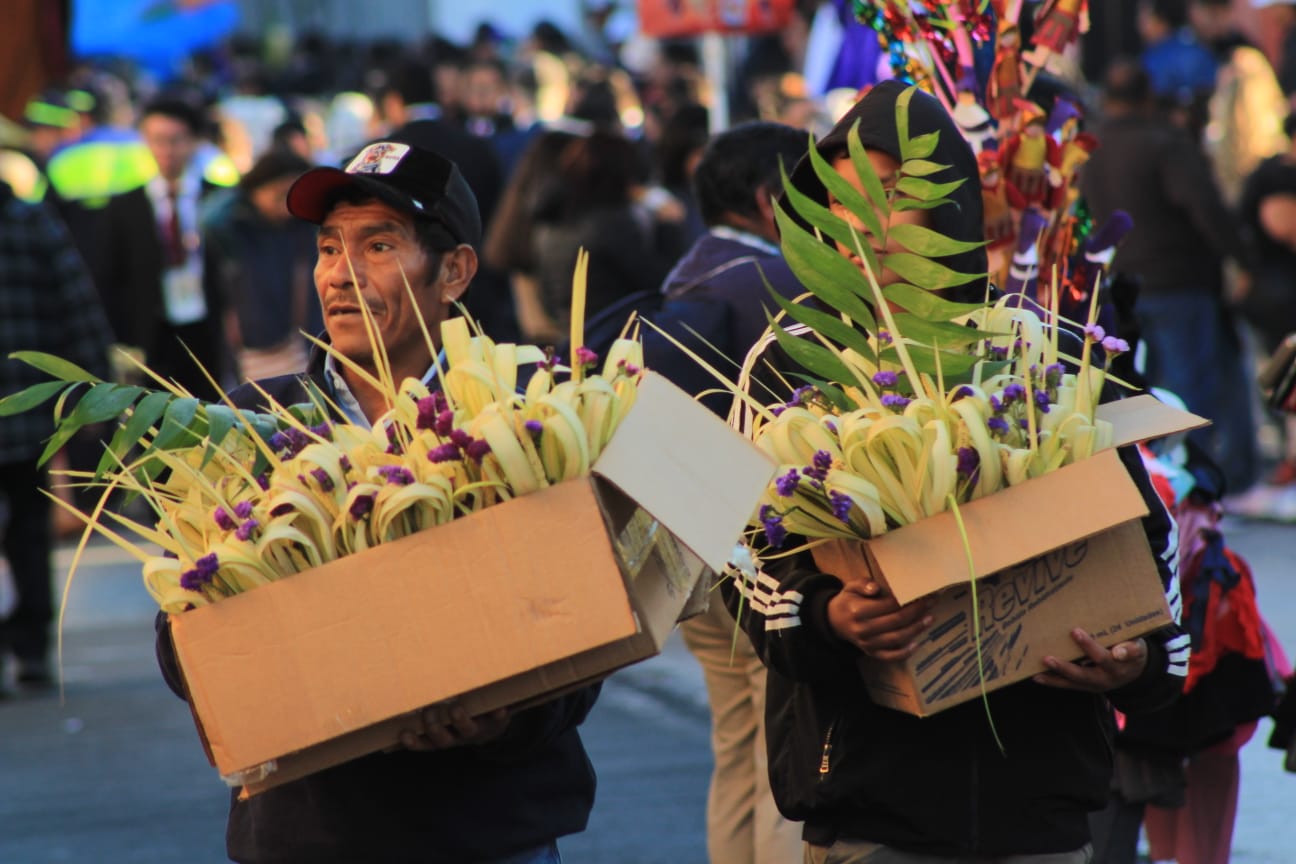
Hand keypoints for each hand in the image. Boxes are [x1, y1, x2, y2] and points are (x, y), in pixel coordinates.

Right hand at [399, 702, 510, 750]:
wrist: (493, 728)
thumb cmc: (458, 719)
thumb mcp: (442, 720)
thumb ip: (424, 709)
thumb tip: (395, 688)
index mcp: (443, 737)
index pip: (424, 743)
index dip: (414, 742)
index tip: (403, 733)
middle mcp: (458, 737)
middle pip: (444, 739)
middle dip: (435, 727)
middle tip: (428, 712)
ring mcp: (477, 729)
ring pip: (467, 730)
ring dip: (461, 721)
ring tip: (455, 709)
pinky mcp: (496, 721)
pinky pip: (498, 718)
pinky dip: (498, 714)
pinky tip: (499, 709)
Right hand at [826, 580, 934, 660]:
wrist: (834, 622)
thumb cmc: (848, 601)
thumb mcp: (850, 587)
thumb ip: (862, 584)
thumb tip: (876, 588)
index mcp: (858, 611)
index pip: (889, 605)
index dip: (907, 599)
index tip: (922, 593)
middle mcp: (863, 629)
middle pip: (897, 621)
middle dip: (917, 611)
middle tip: (931, 602)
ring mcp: (868, 644)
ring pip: (898, 638)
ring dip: (917, 629)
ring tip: (930, 618)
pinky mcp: (871, 653)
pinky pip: (890, 656)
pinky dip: (905, 652)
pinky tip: (917, 643)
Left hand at [1033, 629, 1147, 691]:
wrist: (1134, 673)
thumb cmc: (1132, 650)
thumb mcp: (1137, 645)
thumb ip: (1130, 646)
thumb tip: (1119, 648)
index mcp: (1125, 663)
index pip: (1124, 656)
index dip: (1122, 653)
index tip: (1117, 651)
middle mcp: (1111, 676)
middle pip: (1090, 672)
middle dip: (1068, 666)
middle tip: (1051, 657)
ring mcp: (1098, 684)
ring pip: (1076, 680)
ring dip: (1057, 673)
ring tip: (1042, 663)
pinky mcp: (1087, 687)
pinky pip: (1069, 685)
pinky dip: (1053, 680)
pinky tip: (1037, 676)